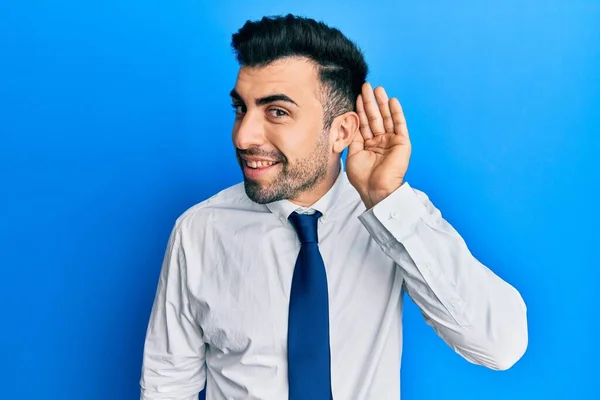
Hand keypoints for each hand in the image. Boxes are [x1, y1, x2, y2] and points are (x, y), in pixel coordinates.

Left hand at [347, 83, 411, 208]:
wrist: (376, 189)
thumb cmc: (363, 177)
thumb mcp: (352, 154)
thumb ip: (352, 137)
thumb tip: (348, 121)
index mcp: (368, 146)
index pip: (363, 124)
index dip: (360, 110)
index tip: (356, 96)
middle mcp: (380, 142)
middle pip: (375, 118)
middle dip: (370, 102)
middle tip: (366, 86)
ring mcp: (391, 142)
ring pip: (386, 118)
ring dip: (382, 103)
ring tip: (378, 89)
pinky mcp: (402, 143)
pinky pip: (399, 124)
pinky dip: (396, 113)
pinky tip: (393, 101)